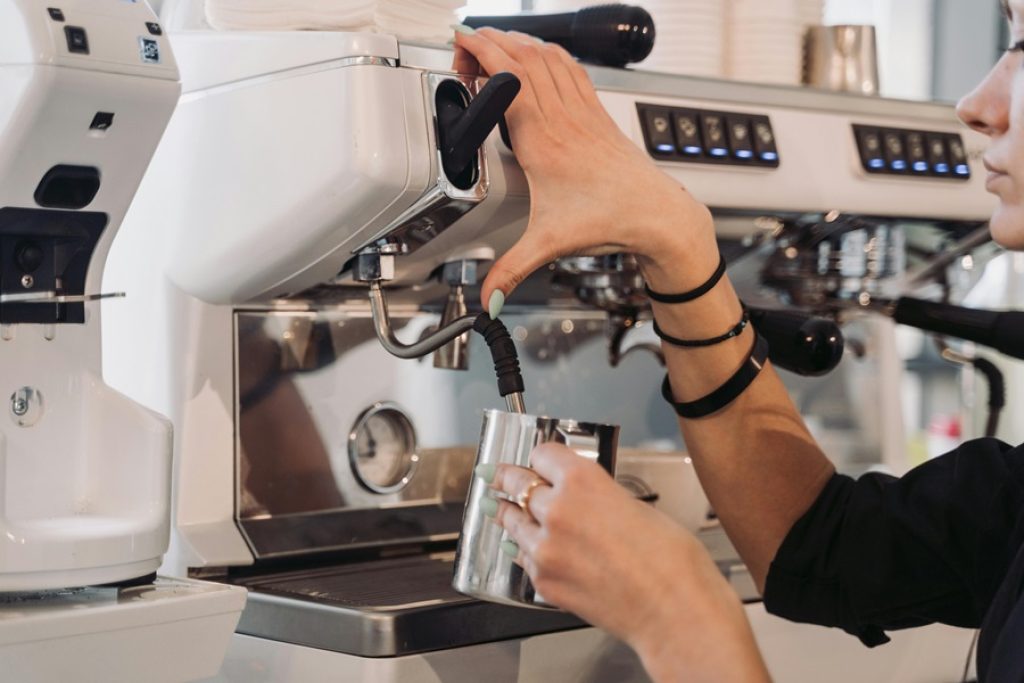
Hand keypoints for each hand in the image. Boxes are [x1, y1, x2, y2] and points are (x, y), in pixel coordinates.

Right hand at [452, 28, 719, 313]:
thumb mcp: (550, 246)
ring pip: (548, 56)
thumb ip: (512, 271)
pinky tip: (540, 57)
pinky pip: (571, 69)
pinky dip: (549, 53)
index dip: (482, 52)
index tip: (460, 44)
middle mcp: (563, 119)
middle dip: (490, 42)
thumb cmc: (613, 220)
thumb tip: (488, 300)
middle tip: (467, 50)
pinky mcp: (597, 114)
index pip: (509, 78)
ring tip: (496, 45)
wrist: (659, 216)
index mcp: (544, 143)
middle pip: (524, 56)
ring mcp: (582, 112)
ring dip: (519, 42)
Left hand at [487, 443, 770, 681]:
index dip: (542, 457)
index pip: (542, 454)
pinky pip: (523, 557)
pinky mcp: (544, 581)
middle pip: (518, 483)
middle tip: (497, 474)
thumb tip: (584, 499)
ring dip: (508, 513)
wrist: (673, 610)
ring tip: (498, 508)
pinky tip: (522, 546)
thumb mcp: (636, 506)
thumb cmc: (670, 560)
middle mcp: (556, 509)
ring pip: (512, 521)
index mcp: (582, 481)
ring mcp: (545, 548)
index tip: (538, 460)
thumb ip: (600, 496)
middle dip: (508, 477)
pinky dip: (523, 549)